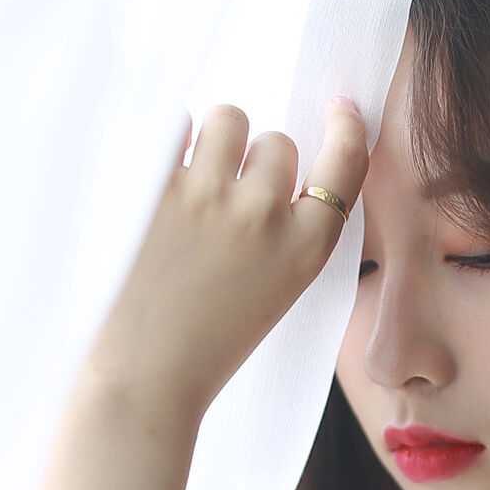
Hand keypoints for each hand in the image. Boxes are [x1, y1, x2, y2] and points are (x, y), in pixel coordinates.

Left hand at [77, 97, 369, 426]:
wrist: (143, 380)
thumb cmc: (206, 346)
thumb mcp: (274, 293)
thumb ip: (285, 235)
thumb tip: (271, 165)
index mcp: (304, 250)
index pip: (344, 167)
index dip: (346, 129)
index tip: (339, 109)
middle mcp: (263, 215)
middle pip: (276, 142)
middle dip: (254, 161)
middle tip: (224, 198)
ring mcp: (206, 196)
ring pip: (228, 119)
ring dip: (214, 139)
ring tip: (189, 179)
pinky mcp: (151, 187)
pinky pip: (172, 125)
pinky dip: (166, 142)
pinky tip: (155, 177)